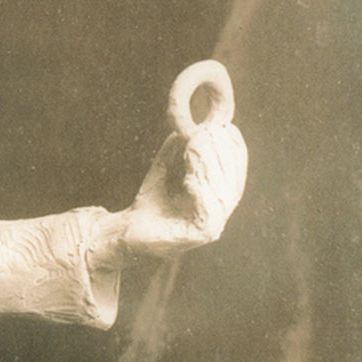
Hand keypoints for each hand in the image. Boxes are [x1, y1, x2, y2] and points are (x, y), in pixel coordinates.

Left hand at [114, 119, 247, 262]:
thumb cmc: (148, 203)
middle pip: (232, 180)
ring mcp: (213, 227)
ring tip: (195, 149)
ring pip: (222, 193)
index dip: (232, 147)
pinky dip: (200, 190)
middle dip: (221, 153)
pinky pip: (207, 209)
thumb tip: (186, 126)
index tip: (224, 126)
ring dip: (210, 167)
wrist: (126, 231)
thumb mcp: (164, 170)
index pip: (235, 170)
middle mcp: (219, 214)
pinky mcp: (201, 236)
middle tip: (210, 133)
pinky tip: (190, 178)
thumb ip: (176, 150)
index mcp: (217, 199)